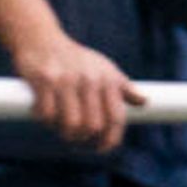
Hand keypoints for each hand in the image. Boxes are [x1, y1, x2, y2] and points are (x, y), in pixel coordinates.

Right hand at [15, 33, 140, 149]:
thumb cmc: (76, 59)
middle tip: (75, 139)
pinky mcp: (44, 80)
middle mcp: (90, 80)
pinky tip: (44, 115)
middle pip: (93, 126)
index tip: (101, 148)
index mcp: (108, 80)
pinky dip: (45, 120)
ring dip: (64, 133)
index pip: (116, 118)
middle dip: (83, 139)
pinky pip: (47, 114)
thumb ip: (123, 87)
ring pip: (71, 124)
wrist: (41, 38)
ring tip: (60, 128)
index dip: (110, 139)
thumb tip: (144, 102)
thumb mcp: (104, 68)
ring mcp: (67, 80)